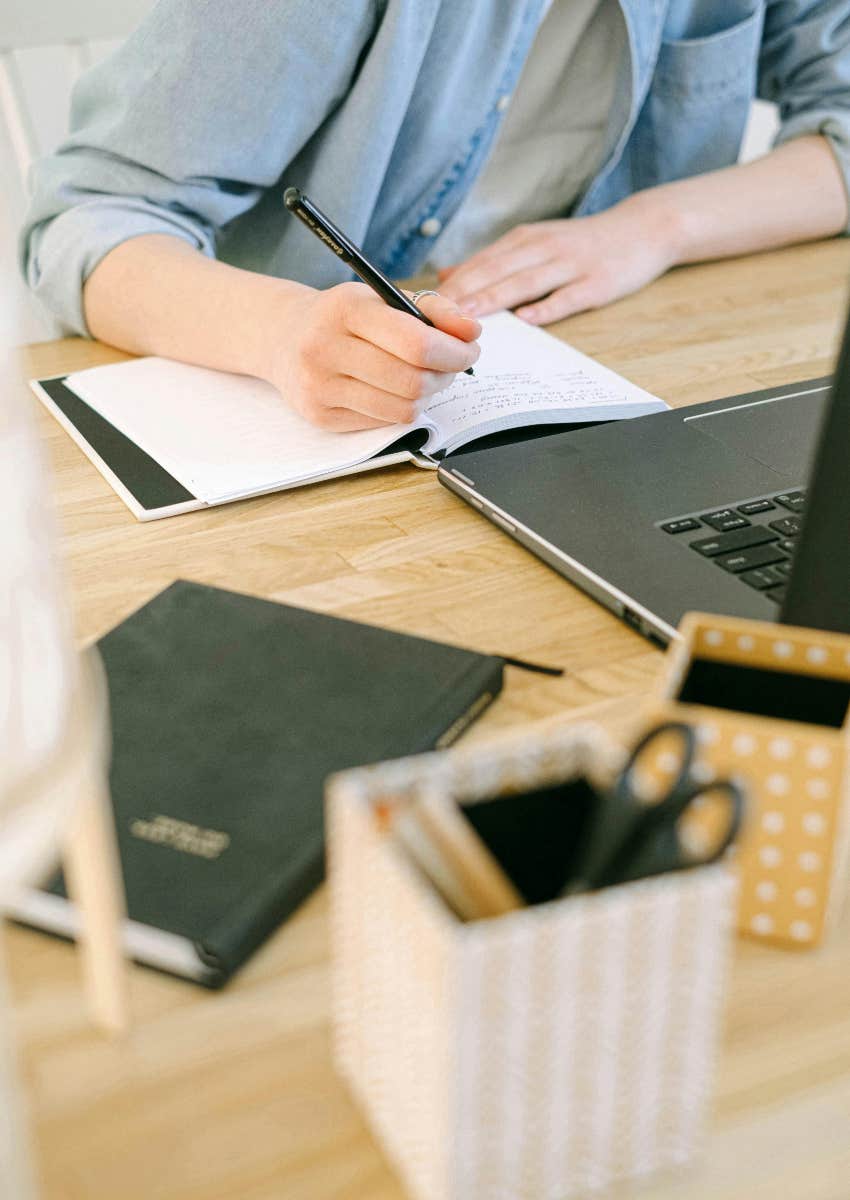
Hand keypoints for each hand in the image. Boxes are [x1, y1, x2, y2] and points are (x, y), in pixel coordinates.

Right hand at [266, 283, 480, 430]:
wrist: (283, 337)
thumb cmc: (343, 317)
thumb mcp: (382, 298)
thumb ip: (433, 309)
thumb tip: (472, 331)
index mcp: (345, 310)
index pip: (416, 343)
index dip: (454, 352)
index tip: (469, 350)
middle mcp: (325, 348)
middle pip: (413, 381)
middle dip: (446, 376)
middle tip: (452, 367)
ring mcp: (319, 387)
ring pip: (402, 409)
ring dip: (426, 396)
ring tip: (424, 378)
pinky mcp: (320, 416)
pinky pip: (383, 422)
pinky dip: (400, 408)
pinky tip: (393, 390)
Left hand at [437, 195, 678, 324]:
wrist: (642, 228)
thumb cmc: (582, 243)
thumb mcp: (535, 243)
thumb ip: (492, 261)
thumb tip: (447, 275)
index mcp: (525, 239)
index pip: (481, 262)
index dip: (453, 284)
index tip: (425, 305)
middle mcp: (543, 247)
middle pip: (497, 270)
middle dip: (464, 293)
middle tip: (435, 315)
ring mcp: (571, 265)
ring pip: (526, 282)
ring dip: (495, 298)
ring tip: (469, 317)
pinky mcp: (596, 282)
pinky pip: (568, 296)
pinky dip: (547, 307)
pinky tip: (527, 319)